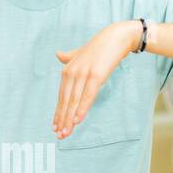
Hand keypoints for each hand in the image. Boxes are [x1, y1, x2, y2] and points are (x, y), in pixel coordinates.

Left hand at [52, 22, 135, 138]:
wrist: (116, 37)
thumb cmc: (99, 47)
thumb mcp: (80, 53)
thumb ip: (68, 57)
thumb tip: (57, 54)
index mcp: (67, 69)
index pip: (61, 96)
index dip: (58, 112)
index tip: (55, 126)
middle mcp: (72, 72)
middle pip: (66, 100)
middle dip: (62, 119)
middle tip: (59, 135)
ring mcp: (84, 74)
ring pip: (74, 100)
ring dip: (69, 118)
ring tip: (66, 132)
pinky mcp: (96, 76)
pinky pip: (87, 96)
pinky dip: (81, 109)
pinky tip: (77, 120)